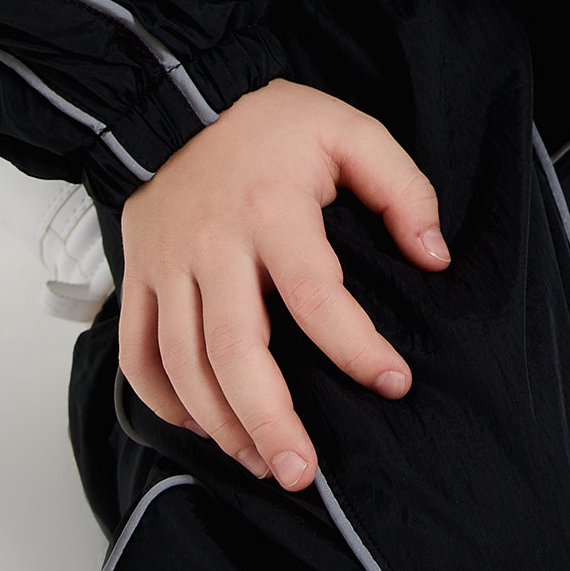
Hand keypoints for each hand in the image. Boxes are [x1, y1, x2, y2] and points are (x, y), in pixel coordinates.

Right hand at [120, 78, 449, 490]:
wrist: (178, 97)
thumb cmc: (273, 124)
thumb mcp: (350, 130)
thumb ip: (402, 190)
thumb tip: (434, 258)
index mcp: (271, 209)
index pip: (315, 294)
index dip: (355, 347)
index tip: (393, 383)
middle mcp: (211, 244)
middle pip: (234, 349)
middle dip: (269, 420)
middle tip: (303, 473)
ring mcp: (165, 263)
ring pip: (182, 363)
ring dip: (221, 423)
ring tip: (264, 463)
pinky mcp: (135, 275)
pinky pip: (137, 354)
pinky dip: (163, 401)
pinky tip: (204, 427)